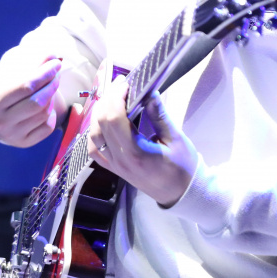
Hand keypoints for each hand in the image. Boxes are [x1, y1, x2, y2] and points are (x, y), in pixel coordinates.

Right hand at [0, 57, 66, 146]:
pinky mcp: (23, 143)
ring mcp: (12, 135)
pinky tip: (45, 106)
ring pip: (44, 114)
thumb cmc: (2, 87)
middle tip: (57, 74)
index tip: (56, 63)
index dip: (45, 73)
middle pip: (38, 102)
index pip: (26, 85)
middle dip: (52, 85)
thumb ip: (32, 62)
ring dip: (51, 98)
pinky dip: (51, 114)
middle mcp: (1, 122)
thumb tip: (54, 56)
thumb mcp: (10, 72)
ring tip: (48, 88)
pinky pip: (47, 128)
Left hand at [86, 78, 197, 207]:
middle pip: (101, 124)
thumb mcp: (176, 139)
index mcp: (136, 153)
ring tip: (112, 98)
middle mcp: (120, 160)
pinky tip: (103, 120)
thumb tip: (150, 93)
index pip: (114, 119)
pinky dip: (94, 132)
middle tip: (120, 85)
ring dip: (99, 114)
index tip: (126, 84)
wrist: (181, 194)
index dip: (116, 97)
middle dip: (108, 100)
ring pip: (93, 136)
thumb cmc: (183, 167)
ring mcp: (114, 166)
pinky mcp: (114, 168)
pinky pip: (94, 149)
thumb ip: (160, 116)